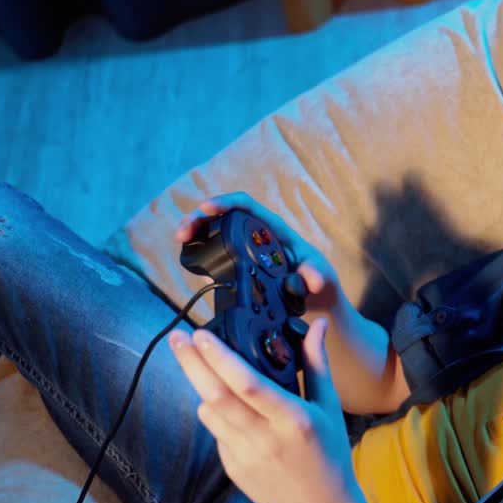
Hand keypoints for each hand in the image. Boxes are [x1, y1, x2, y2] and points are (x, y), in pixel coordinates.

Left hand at [168, 317, 365, 502]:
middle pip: (215, 395)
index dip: (220, 358)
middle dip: (191, 363)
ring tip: (198, 363)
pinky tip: (226, 404)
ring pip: (209, 413)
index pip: (247, 384)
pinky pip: (215, 432)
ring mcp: (244, 457)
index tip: (201, 335)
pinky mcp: (232, 469)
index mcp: (293, 419)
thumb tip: (317, 325)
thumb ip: (317, 364)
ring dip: (200, 385)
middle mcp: (264, 438)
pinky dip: (215, 412)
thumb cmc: (330, 454)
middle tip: (176, 337)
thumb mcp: (329, 407)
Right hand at [174, 192, 342, 314]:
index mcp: (275, 230)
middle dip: (200, 218)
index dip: (226, 203)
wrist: (316, 299)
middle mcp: (257, 234)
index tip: (208, 207)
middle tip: (183, 231)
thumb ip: (316, 276)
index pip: (248, 206)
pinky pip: (217, 251)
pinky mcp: (240, 263)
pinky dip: (200, 250)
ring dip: (195, 231)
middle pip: (224, 216)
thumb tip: (311, 280)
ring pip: (216, 231)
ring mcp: (247, 248)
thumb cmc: (320, 280)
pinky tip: (187, 255)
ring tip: (180, 238)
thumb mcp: (321, 277)